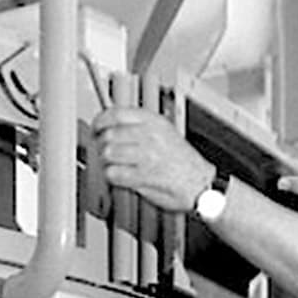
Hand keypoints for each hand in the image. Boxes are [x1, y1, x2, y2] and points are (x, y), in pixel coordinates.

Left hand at [92, 107, 214, 212]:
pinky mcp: (145, 175)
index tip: (96, 129)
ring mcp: (147, 155)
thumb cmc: (182, 161)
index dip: (100, 121)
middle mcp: (150, 136)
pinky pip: (114, 173)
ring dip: (107, 162)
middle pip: (109, 135)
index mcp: (153, 122)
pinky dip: (113, 177)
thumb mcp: (164, 132)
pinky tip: (121, 177)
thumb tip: (112, 126)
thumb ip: (139, 126)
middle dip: (102, 145)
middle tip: (104, 152)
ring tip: (115, 166)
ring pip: (108, 153)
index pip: (115, 114)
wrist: (201, 184)